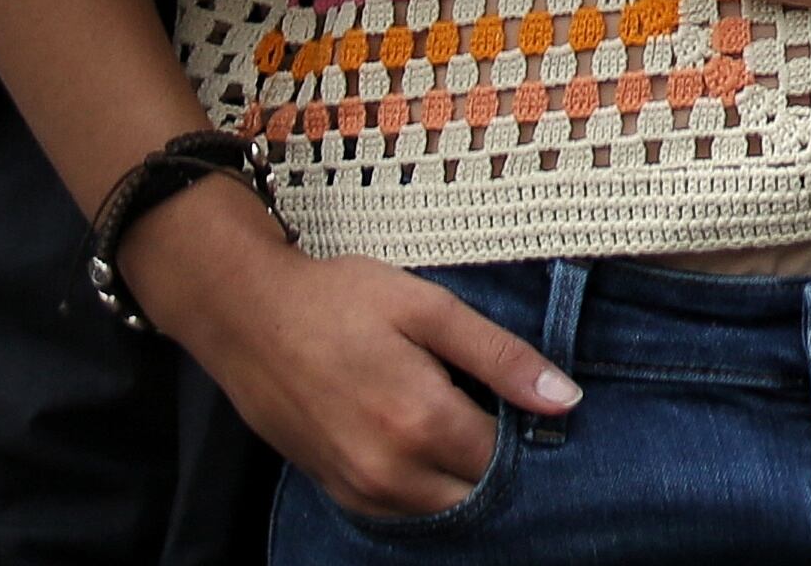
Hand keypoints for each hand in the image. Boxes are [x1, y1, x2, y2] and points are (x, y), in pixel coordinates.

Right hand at [123, 175, 577, 519]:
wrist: (245, 315)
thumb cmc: (338, 301)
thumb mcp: (431, 309)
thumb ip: (501, 357)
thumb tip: (565, 399)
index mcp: (419, 421)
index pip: (505, 457)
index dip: (532, 432)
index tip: (542, 404)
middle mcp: (388, 470)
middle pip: (476, 493)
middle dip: (503, 462)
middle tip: (509, 414)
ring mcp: (356, 487)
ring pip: (439, 509)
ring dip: (466, 479)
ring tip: (471, 424)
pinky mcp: (333, 488)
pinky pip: (399, 510)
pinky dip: (426, 488)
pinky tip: (432, 445)